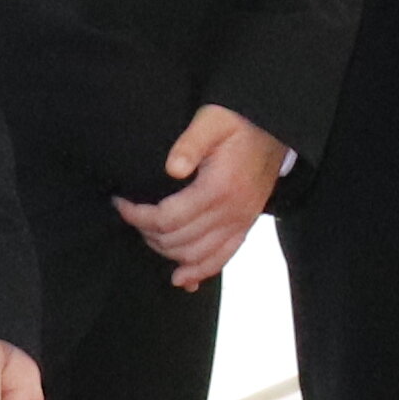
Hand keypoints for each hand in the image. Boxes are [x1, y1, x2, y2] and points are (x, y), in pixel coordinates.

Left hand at [116, 101, 283, 290]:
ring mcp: (240, 222)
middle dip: (147, 233)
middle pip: (178, 241)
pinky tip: (182, 278)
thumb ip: (190, 143)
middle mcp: (231, 212)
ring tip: (148, 235)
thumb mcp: (212, 120)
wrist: (277, 128)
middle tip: (131, 216)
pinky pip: (222, 259)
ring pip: (197, 256)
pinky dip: (200, 272)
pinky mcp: (246, 226)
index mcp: (219, 188)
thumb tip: (172, 169)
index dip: (138, 216)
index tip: (121, 203)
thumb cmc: (240, 122)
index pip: (168, 218)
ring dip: (167, 253)